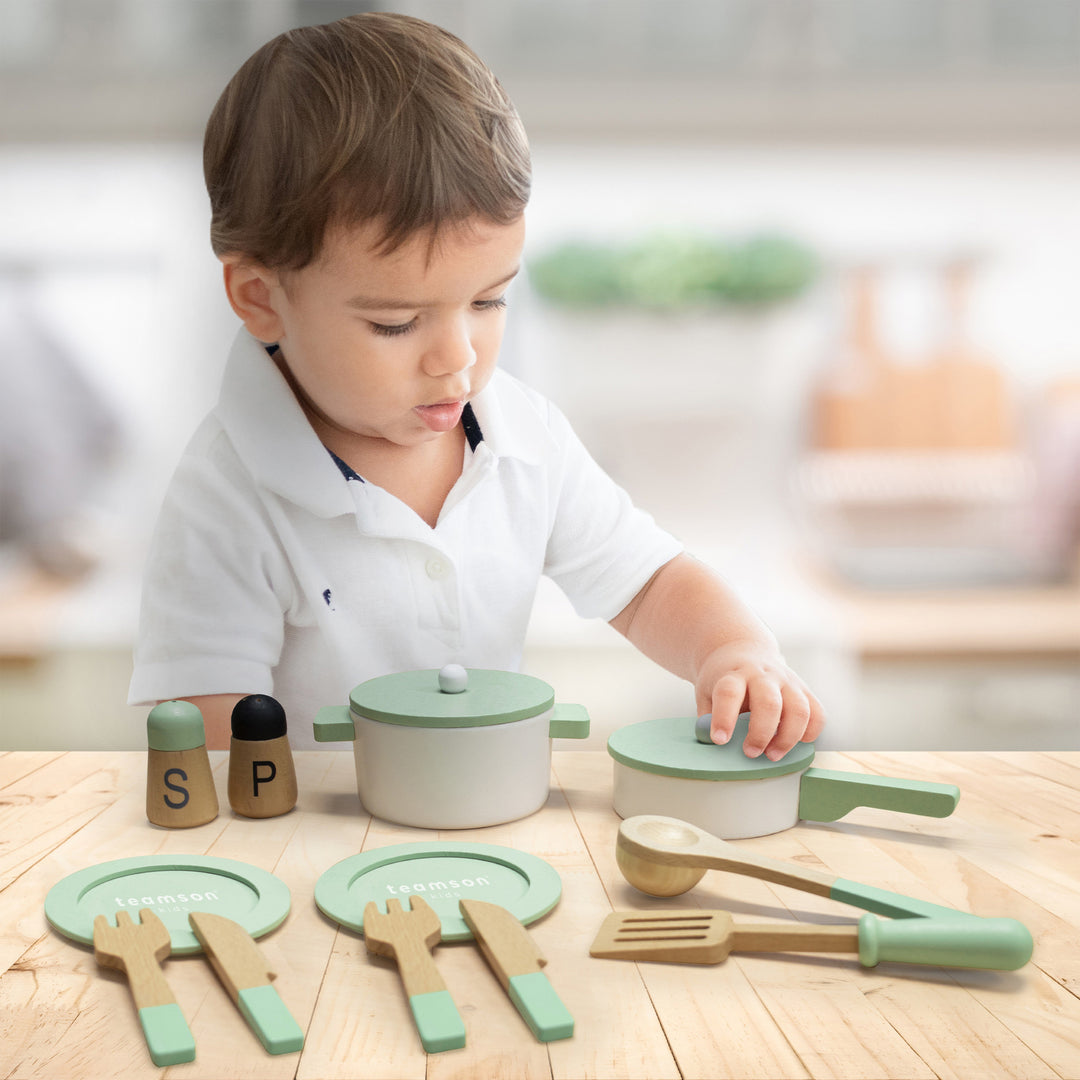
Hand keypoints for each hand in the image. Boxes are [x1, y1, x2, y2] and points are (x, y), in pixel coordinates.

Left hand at [695, 641, 824, 760]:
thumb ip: (708, 716)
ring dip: (788, 737)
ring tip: (773, 755)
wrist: (742, 650)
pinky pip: (817, 712)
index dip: (724, 718)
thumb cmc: (724, 677)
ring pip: (798, 708)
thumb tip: (712, 744)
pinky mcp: (803, 689)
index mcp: (733, 674)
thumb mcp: (707, 691)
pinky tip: (797, 743)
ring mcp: (786, 680)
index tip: (719, 739)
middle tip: (750, 752)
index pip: (729, 692)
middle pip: (769, 702)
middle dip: (761, 733)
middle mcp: (762, 675)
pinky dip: (811, 732)